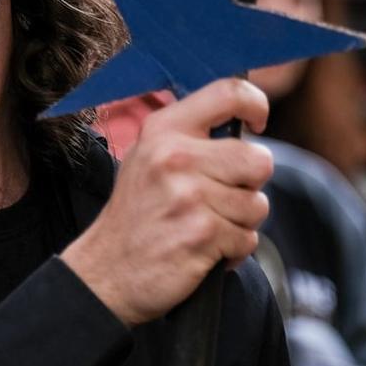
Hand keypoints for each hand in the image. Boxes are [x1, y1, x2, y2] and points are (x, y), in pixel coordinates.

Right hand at [61, 78, 274, 325]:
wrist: (106, 272)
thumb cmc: (136, 214)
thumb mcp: (148, 156)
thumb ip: (190, 135)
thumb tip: (243, 119)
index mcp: (164, 130)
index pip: (229, 93)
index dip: (256, 104)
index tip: (256, 124)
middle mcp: (176, 157)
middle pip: (259, 159)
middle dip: (251, 184)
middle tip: (224, 197)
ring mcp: (189, 196)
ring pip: (257, 204)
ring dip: (241, 222)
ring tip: (208, 225)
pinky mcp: (202, 234)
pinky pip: (249, 239)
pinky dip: (235, 250)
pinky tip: (206, 250)